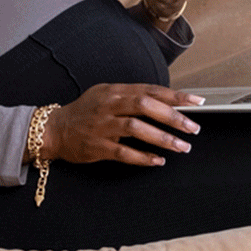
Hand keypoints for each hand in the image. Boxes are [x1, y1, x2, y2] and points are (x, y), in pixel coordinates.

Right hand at [43, 84, 204, 166]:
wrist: (54, 129)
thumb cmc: (85, 111)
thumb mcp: (106, 94)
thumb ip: (132, 95)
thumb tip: (165, 99)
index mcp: (115, 91)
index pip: (150, 90)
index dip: (175, 96)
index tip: (196, 101)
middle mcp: (110, 106)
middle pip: (146, 106)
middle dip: (173, 117)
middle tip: (193, 127)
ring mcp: (103, 126)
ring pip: (137, 129)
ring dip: (162, 138)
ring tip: (182, 146)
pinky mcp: (97, 146)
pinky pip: (124, 152)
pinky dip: (143, 157)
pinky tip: (158, 161)